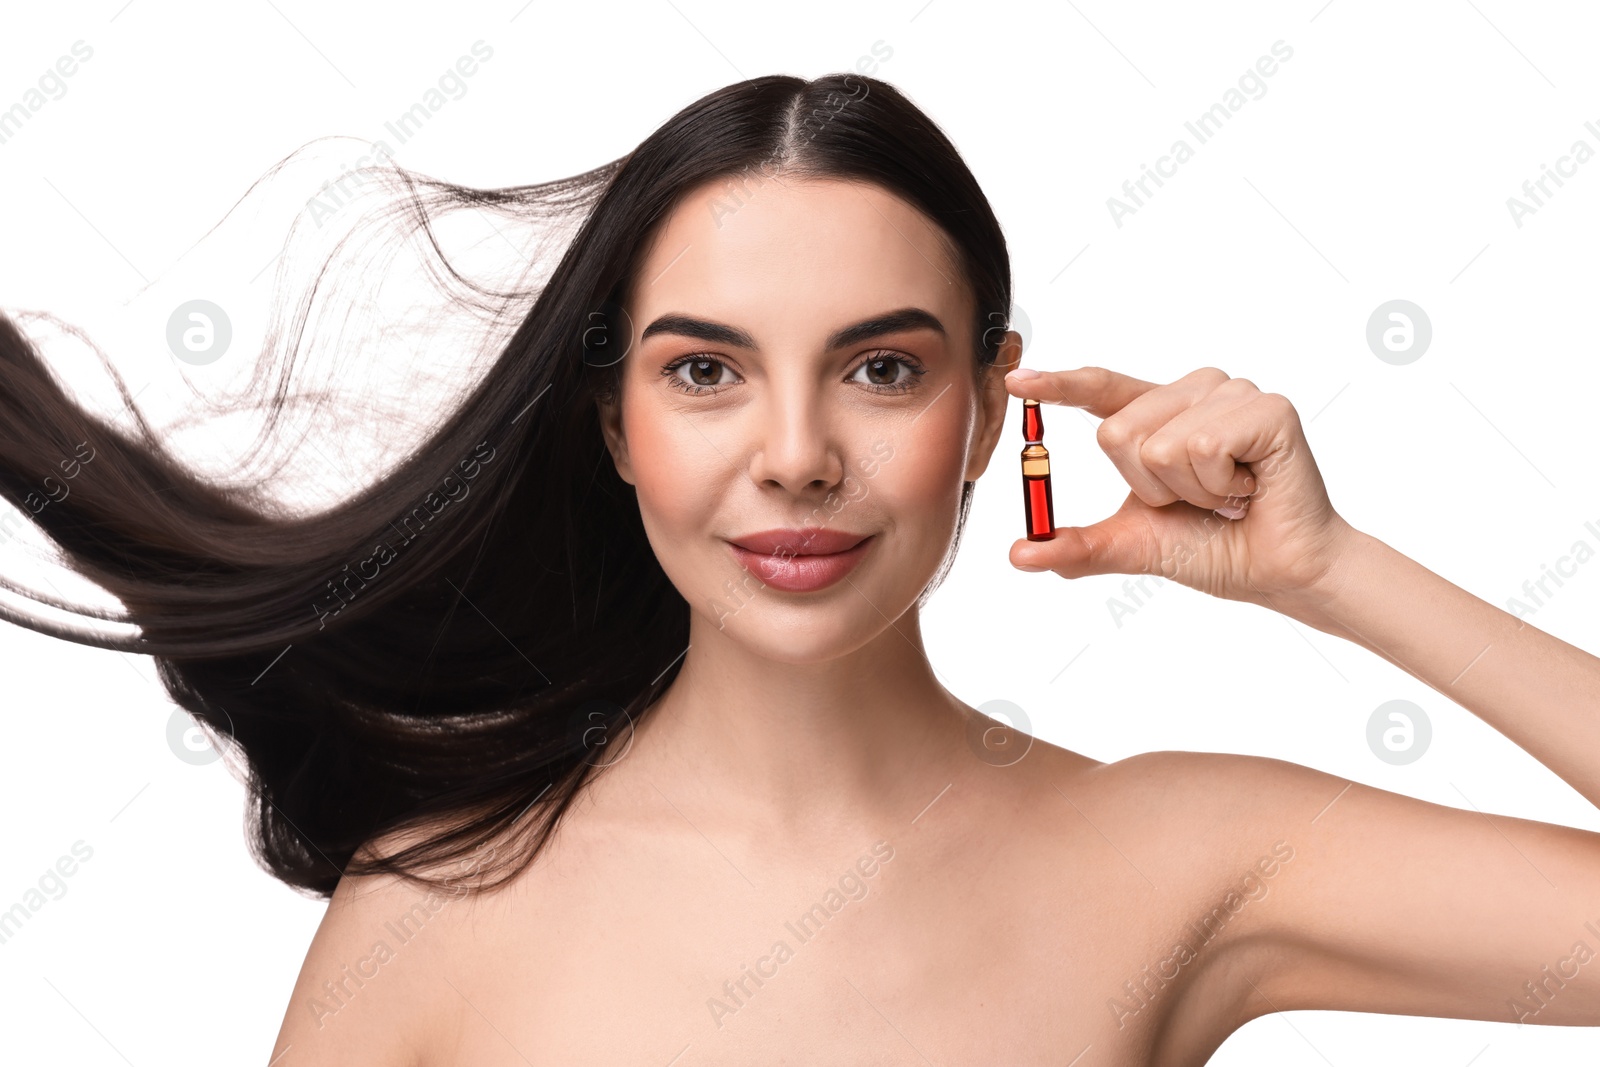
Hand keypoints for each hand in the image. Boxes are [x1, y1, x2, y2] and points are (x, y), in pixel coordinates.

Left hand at [1003, 365, 1354, 609]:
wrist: (1277, 573)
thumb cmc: (1213, 547)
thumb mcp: (1133, 545)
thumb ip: (1078, 546)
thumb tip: (1019, 554)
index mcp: (1158, 413)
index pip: (1100, 389)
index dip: (1059, 385)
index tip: (1017, 380)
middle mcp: (1193, 391)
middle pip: (1117, 432)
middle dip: (1149, 487)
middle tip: (1196, 500)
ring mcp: (1232, 394)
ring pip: (1160, 444)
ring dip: (1189, 491)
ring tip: (1226, 495)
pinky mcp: (1267, 408)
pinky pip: (1203, 448)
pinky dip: (1219, 486)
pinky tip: (1249, 489)